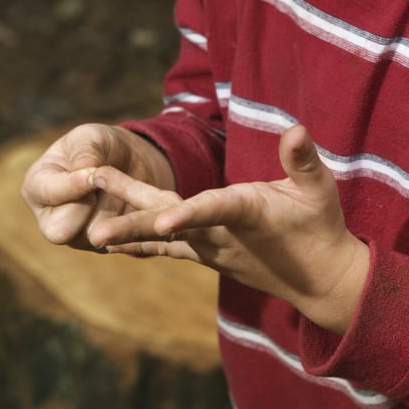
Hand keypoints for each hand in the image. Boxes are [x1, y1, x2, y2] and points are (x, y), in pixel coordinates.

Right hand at [21, 123, 174, 249]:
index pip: (47, 193)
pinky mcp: (103, 245)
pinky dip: (129, 223)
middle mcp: (50, 217)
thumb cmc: (102, 146)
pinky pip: (117, 242)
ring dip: (113, 213)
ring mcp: (76, 235)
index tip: (93, 174)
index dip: (71, 185)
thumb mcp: (92, 136)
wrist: (132, 162)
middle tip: (105, 186)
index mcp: (38, 186)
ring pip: (93, 237)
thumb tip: (84, 168)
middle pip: (60, 230)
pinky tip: (134, 205)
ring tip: (123, 190)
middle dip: (87, 207)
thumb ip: (86, 150)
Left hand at [88, 125, 369, 332]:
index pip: (213, 210)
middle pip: (170, 228)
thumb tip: (296, 128)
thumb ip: (302, 160)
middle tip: (92, 230)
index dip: (187, 214)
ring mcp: (210, 249)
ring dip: (125, 228)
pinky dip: (137, 243)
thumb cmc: (320, 227)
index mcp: (247, 214)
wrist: (320, 280)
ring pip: (160, 238)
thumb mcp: (319, 190)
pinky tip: (108, 243)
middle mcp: (220, 236)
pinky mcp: (206, 253)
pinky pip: (165, 248)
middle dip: (131, 224)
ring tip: (87, 227)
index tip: (161, 222)